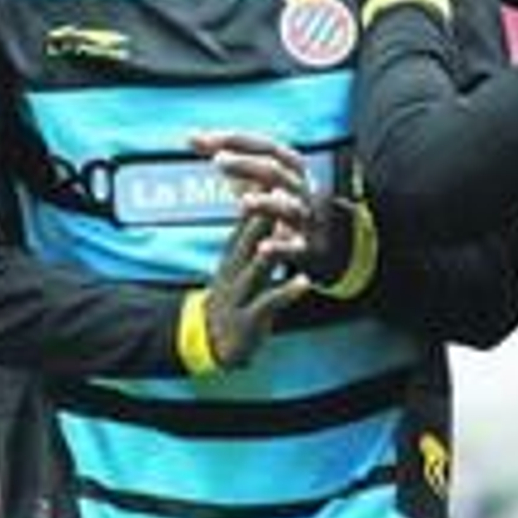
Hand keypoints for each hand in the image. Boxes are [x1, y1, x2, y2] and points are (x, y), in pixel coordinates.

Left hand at [192, 131, 338, 272]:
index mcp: (290, 169)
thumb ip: (228, 159)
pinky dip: (281, 247)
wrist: (314, 242)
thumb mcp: (257, 179)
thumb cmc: (276, 204)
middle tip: (218, 161)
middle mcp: (300, 190)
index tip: (204, 141)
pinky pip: (294, 249)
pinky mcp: (304, 249)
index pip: (267, 147)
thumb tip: (190, 137)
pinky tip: (262, 249)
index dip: (238, 141)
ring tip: (243, 203)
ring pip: (288, 208)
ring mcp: (303, 219)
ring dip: (266, 204)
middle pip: (276, 172)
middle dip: (247, 165)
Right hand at [203, 210, 310, 368]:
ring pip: (255, 271)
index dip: (256, 201)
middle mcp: (232, 273)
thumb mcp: (240, 266)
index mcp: (232, 258)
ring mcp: (238, 296)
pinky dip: (286, 292)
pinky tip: (305, 281)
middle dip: (262, 219)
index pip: (243, 224)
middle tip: (282, 195)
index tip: (273, 174)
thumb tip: (266, 207)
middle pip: (246, 242)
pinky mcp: (247, 320)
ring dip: (273, 253)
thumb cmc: (236, 298)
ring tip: (294, 238)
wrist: (213, 343)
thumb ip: (252, 238)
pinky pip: (268, 303)